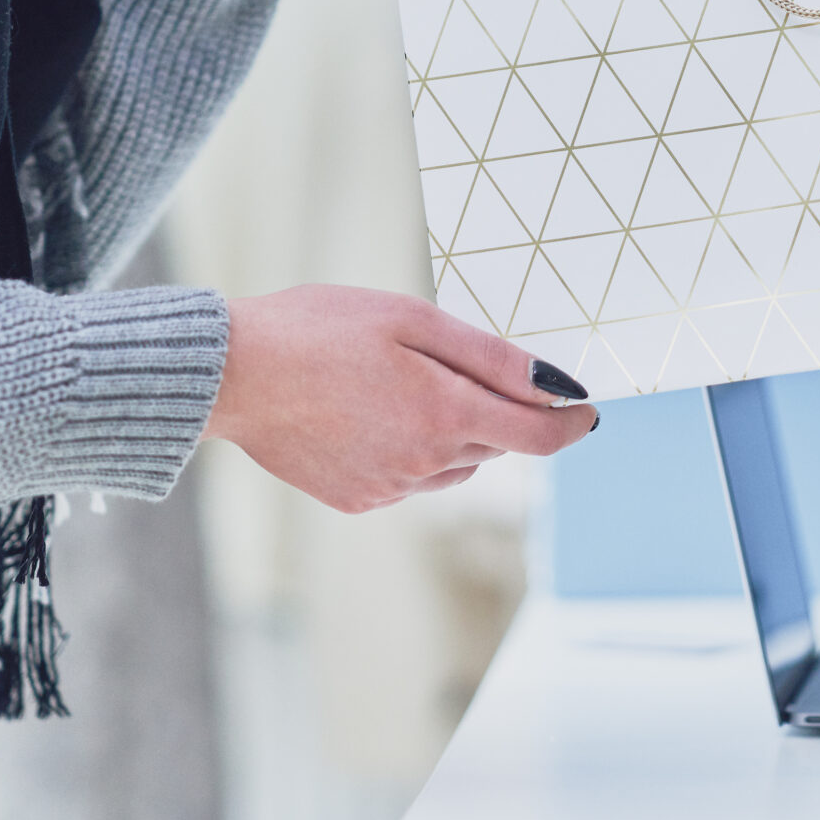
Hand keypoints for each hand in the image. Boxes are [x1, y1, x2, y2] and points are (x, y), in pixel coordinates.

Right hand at [202, 284, 597, 513]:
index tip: (587, 409)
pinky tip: (368, 413)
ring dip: (453, 431)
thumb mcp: (412, 318)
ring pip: (454, 464)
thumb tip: (556, 386)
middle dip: (495, 410)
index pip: (538, 436)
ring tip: (398, 383)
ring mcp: (389, 489)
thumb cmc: (318, 328)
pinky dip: (411, 450)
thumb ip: (491, 357)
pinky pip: (411, 479)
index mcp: (443, 414)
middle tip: (453, 364)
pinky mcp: (358, 501)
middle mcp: (423, 464)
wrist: (231, 374)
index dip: (571, 423)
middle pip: (494, 444)